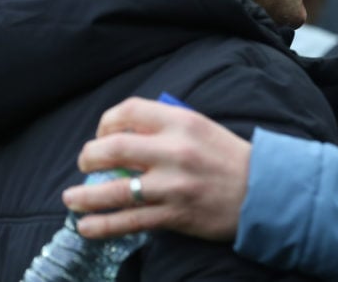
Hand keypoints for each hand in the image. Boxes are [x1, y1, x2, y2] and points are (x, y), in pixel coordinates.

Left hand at [62, 97, 249, 241]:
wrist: (265, 191)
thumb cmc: (231, 158)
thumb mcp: (203, 128)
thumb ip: (168, 126)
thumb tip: (126, 133)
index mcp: (182, 121)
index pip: (128, 111)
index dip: (105, 122)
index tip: (102, 135)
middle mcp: (174, 150)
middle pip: (111, 147)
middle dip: (88, 157)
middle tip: (86, 164)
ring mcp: (173, 185)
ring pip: (113, 190)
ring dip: (84, 196)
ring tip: (72, 200)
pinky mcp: (174, 214)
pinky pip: (127, 221)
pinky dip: (100, 225)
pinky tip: (86, 226)